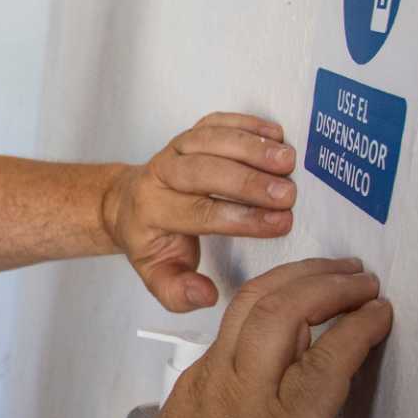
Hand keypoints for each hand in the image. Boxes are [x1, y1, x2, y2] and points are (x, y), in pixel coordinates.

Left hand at [102, 112, 297, 311]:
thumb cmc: (152, 241)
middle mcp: (159, 174)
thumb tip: (206, 296)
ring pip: (210, 139)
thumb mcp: (158, 275)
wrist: (128, 204)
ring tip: (289, 160)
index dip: (243, 218)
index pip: (200, 213)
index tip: (281, 223)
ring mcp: (174, 148)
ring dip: (252, 147)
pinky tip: (276, 135)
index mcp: (152, 211)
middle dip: (249, 181)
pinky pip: (216, 121)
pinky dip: (246, 123)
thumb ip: (179, 292)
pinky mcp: (190, 132)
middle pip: (204, 171)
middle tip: (288, 192)